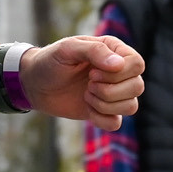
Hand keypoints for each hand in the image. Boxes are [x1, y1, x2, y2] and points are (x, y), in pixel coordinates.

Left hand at [23, 35, 145, 122]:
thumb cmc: (51, 61)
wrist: (35, 84)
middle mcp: (119, 72)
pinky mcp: (105, 112)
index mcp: (114, 51)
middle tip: (88, 84)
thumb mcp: (68, 49)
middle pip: (137, 86)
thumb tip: (118, 65)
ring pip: (131, 106)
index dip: (117, 73)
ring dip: (106, 104)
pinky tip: (87, 108)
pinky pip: (117, 123)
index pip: (137, 64)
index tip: (92, 72)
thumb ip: (94, 51)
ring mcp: (114, 93)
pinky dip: (101, 119)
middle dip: (110, 90)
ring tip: (86, 95)